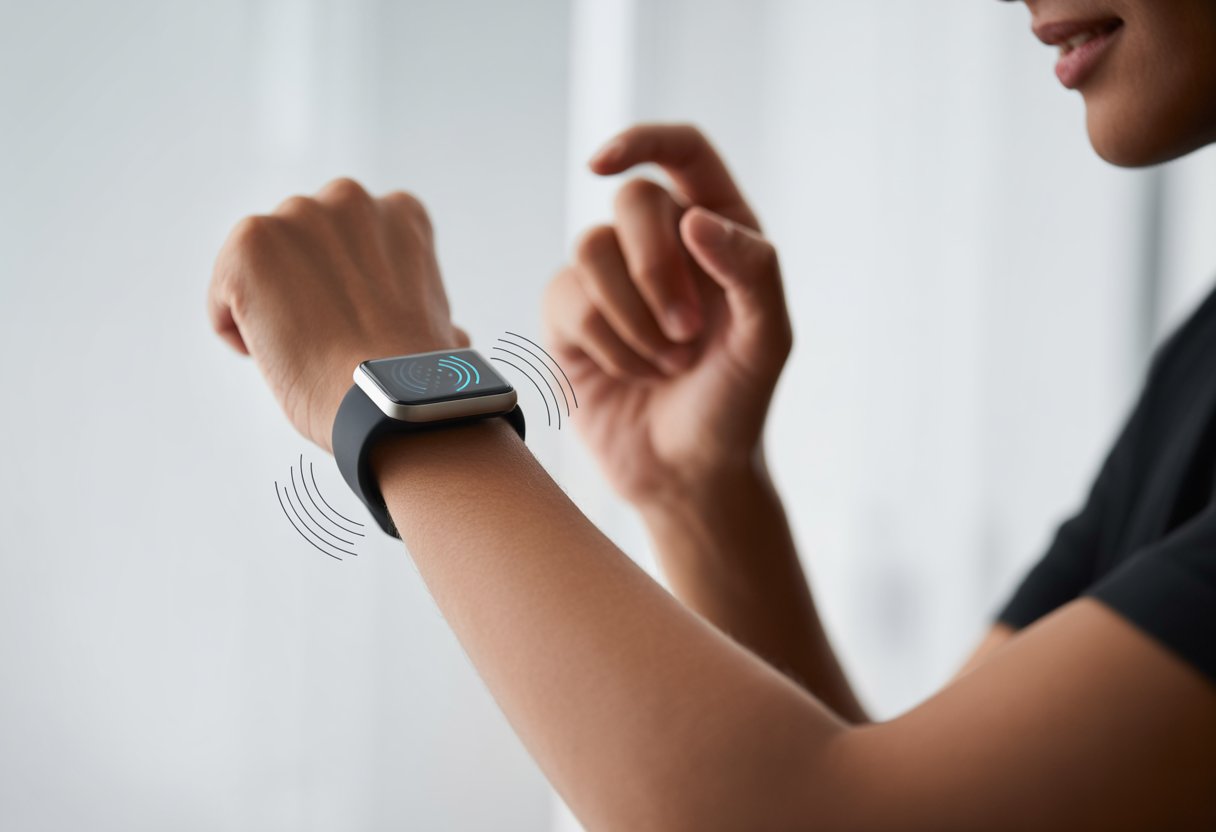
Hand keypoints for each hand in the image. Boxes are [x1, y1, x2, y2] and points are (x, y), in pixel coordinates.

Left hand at [207, 178, 467, 451]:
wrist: (394, 399)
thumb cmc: (418, 379)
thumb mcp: (437, 321)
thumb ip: (421, 302)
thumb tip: (447, 337)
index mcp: (400, 213)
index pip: (355, 241)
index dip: (354, 291)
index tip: (363, 329)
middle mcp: (349, 199)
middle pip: (303, 244)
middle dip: (308, 287)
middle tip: (329, 341)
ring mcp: (298, 216)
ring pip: (263, 267)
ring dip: (273, 306)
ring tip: (306, 352)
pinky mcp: (251, 244)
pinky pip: (224, 290)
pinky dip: (238, 328)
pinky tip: (275, 356)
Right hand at [544, 124, 791, 507]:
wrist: (688, 473)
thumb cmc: (736, 403)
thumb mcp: (767, 339)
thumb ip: (752, 269)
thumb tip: (693, 219)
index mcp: (719, 230)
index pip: (683, 151)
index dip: (642, 141)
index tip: (602, 164)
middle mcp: (662, 243)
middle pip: (632, 200)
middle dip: (655, 270)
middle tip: (687, 333)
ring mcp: (611, 280)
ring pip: (590, 247)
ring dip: (632, 316)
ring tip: (665, 362)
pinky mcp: (570, 318)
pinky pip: (567, 297)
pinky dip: (605, 342)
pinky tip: (632, 374)